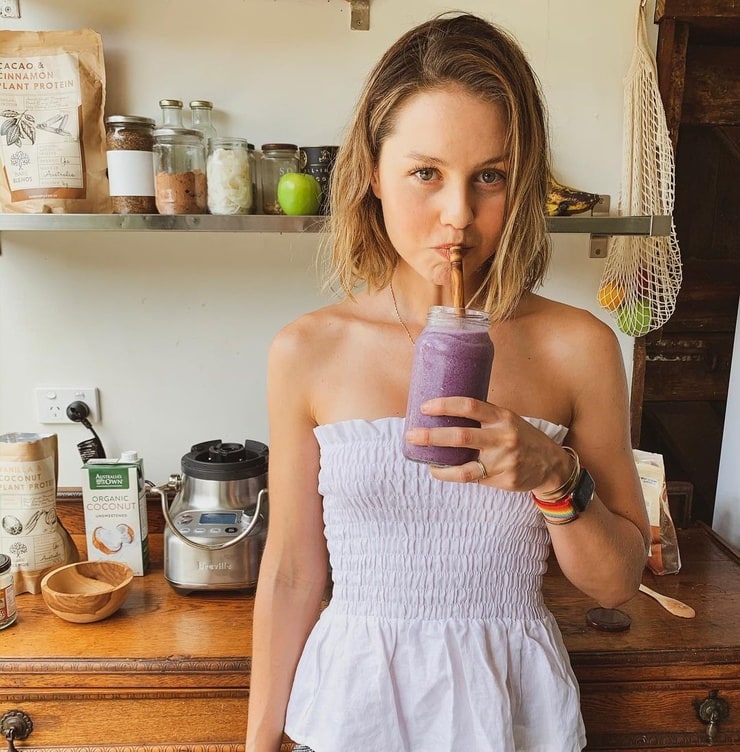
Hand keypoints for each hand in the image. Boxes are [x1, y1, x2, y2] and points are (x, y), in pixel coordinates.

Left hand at [404, 396, 572, 490]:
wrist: (551, 464)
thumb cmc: (521, 437)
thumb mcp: (508, 420)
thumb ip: (483, 417)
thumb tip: (444, 412)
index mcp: (503, 417)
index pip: (470, 406)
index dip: (445, 405)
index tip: (424, 407)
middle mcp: (503, 437)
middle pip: (461, 436)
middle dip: (432, 436)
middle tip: (411, 435)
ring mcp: (504, 461)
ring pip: (464, 467)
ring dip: (439, 465)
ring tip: (423, 460)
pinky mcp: (504, 480)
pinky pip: (473, 479)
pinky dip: (453, 475)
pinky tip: (440, 471)